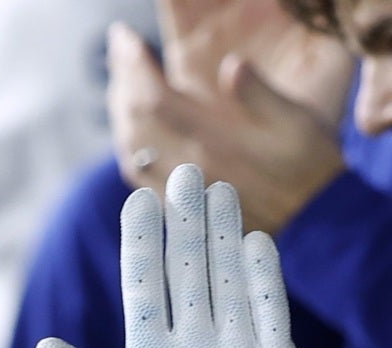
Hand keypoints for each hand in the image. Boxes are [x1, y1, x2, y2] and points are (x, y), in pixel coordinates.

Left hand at [36, 164, 312, 347]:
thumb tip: (41, 346)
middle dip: (184, 223)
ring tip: (218, 190)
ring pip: (228, 280)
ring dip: (223, 237)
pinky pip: (268, 313)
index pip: (142, 287)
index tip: (136, 197)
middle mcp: (191, 347)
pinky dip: (262, 279)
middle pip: (187, 271)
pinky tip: (254, 242)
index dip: (140, 242)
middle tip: (183, 172)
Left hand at [107, 4, 351, 233]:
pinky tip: (132, 130)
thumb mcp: (298, 125)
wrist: (312, 226)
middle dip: (120, 82)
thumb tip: (231, 65)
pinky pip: (137, 175)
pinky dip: (128, 144)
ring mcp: (177, 194)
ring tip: (121, 84)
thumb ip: (261, 95)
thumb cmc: (310, 171)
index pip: (154, 99)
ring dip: (119, 113)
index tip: (124, 38)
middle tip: (118, 53)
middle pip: (131, 123)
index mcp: (211, 142)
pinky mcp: (177, 212)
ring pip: (129, 150)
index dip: (133, 66)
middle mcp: (184, 170)